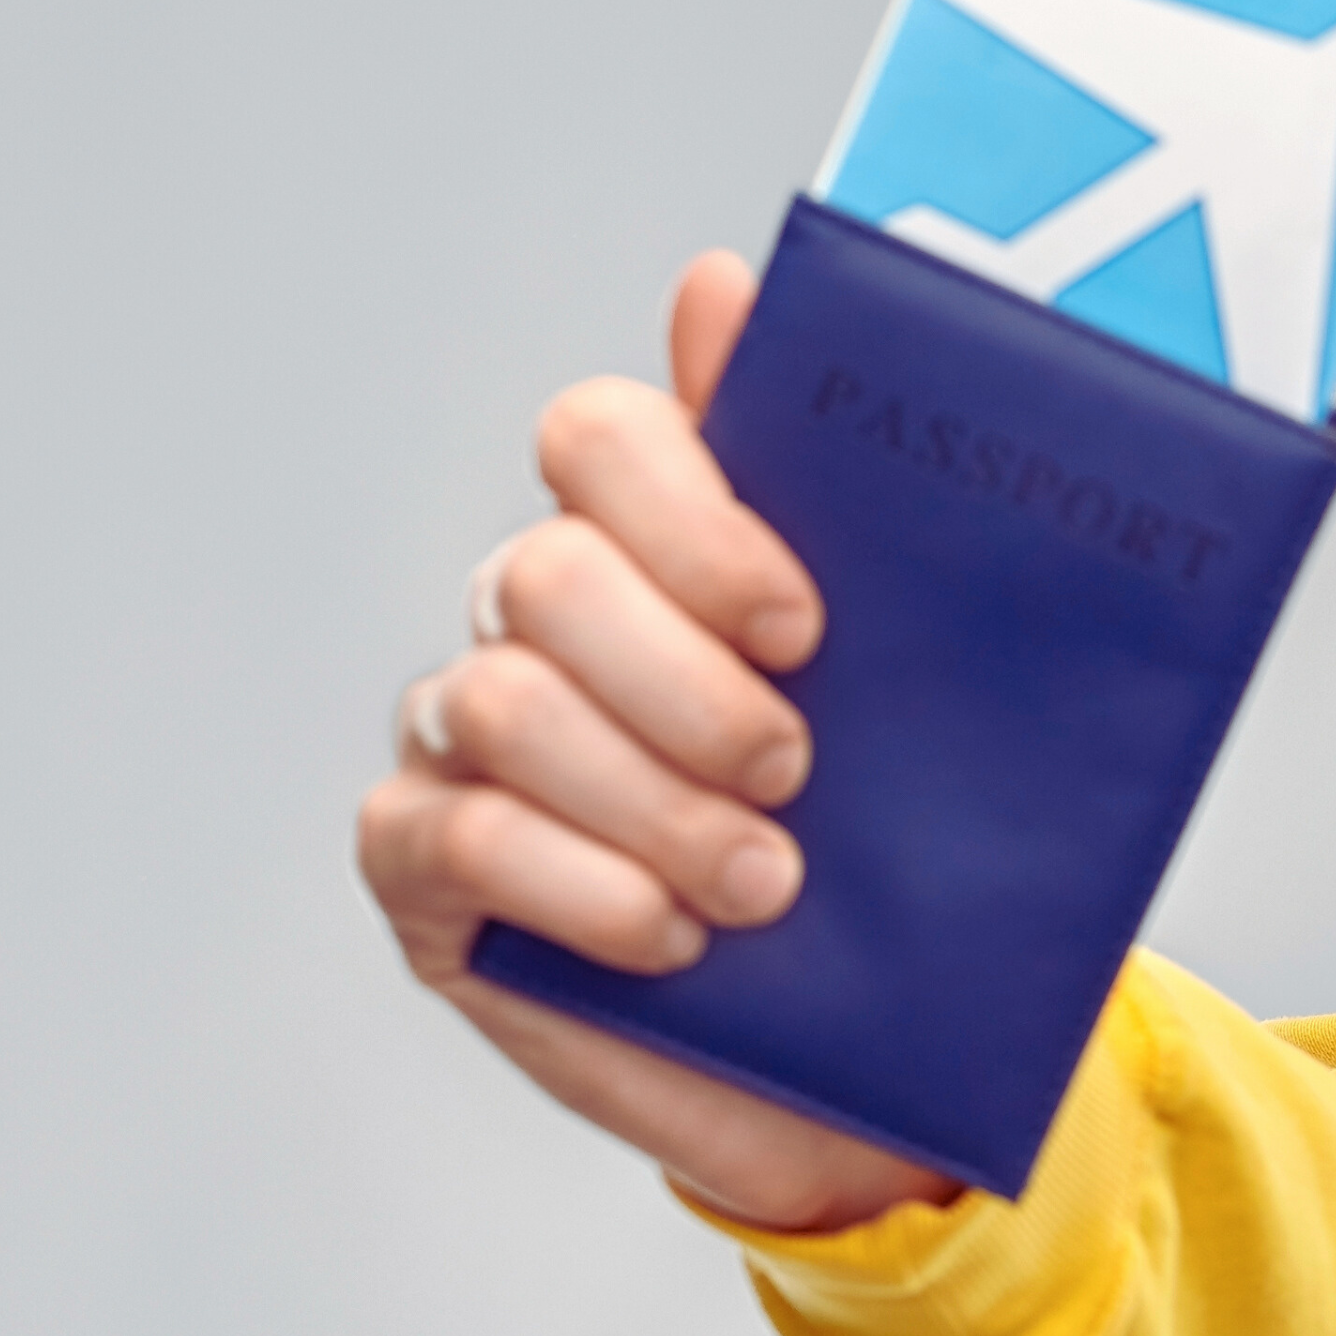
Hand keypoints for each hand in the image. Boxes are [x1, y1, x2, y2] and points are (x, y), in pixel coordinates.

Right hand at [358, 254, 947, 1232]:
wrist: (869, 1053)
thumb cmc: (888, 849)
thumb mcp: (915, 697)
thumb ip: (850, 511)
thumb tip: (724, 282)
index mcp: (648, 539)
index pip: (602, 436)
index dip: (693, 517)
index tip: (803, 625)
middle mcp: (532, 615)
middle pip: (548, 571)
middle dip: (690, 685)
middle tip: (798, 773)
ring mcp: (461, 733)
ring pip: (503, 704)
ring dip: (655, 805)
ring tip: (770, 886)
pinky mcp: (419, 861)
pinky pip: (458, 838)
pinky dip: (586, 889)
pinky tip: (675, 939)